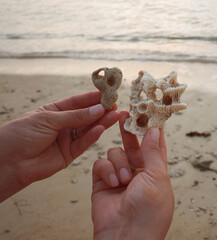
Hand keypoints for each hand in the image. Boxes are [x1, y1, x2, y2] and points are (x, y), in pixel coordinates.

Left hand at [0, 91, 118, 201]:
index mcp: (55, 111)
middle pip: (86, 116)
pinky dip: (93, 136)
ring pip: (88, 129)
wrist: (8, 161)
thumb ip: (75, 116)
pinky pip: (83, 144)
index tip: (107, 93)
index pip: (77, 102)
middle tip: (116, 104)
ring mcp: (67, 139)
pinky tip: (102, 128)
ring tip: (115, 115)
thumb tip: (98, 109)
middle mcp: (63, 124)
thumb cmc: (21, 134)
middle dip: (101, 110)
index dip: (92, 98)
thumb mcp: (48, 119)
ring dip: (101, 122)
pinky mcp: (69, 154)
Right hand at [91, 111, 173, 239]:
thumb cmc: (149, 210)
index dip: (151, 129)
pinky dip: (106, 171)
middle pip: (133, 144)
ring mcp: (119, 176)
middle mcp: (138, 172)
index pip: (154, 145)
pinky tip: (113, 183)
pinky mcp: (102, 182)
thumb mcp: (157, 178)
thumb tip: (155, 130)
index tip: (148, 113)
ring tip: (124, 180)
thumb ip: (153, 152)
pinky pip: (101, 163)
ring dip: (119, 163)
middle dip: (129, 130)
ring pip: (115, 152)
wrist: (125, 235)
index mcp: (156, 171)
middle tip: (125, 114)